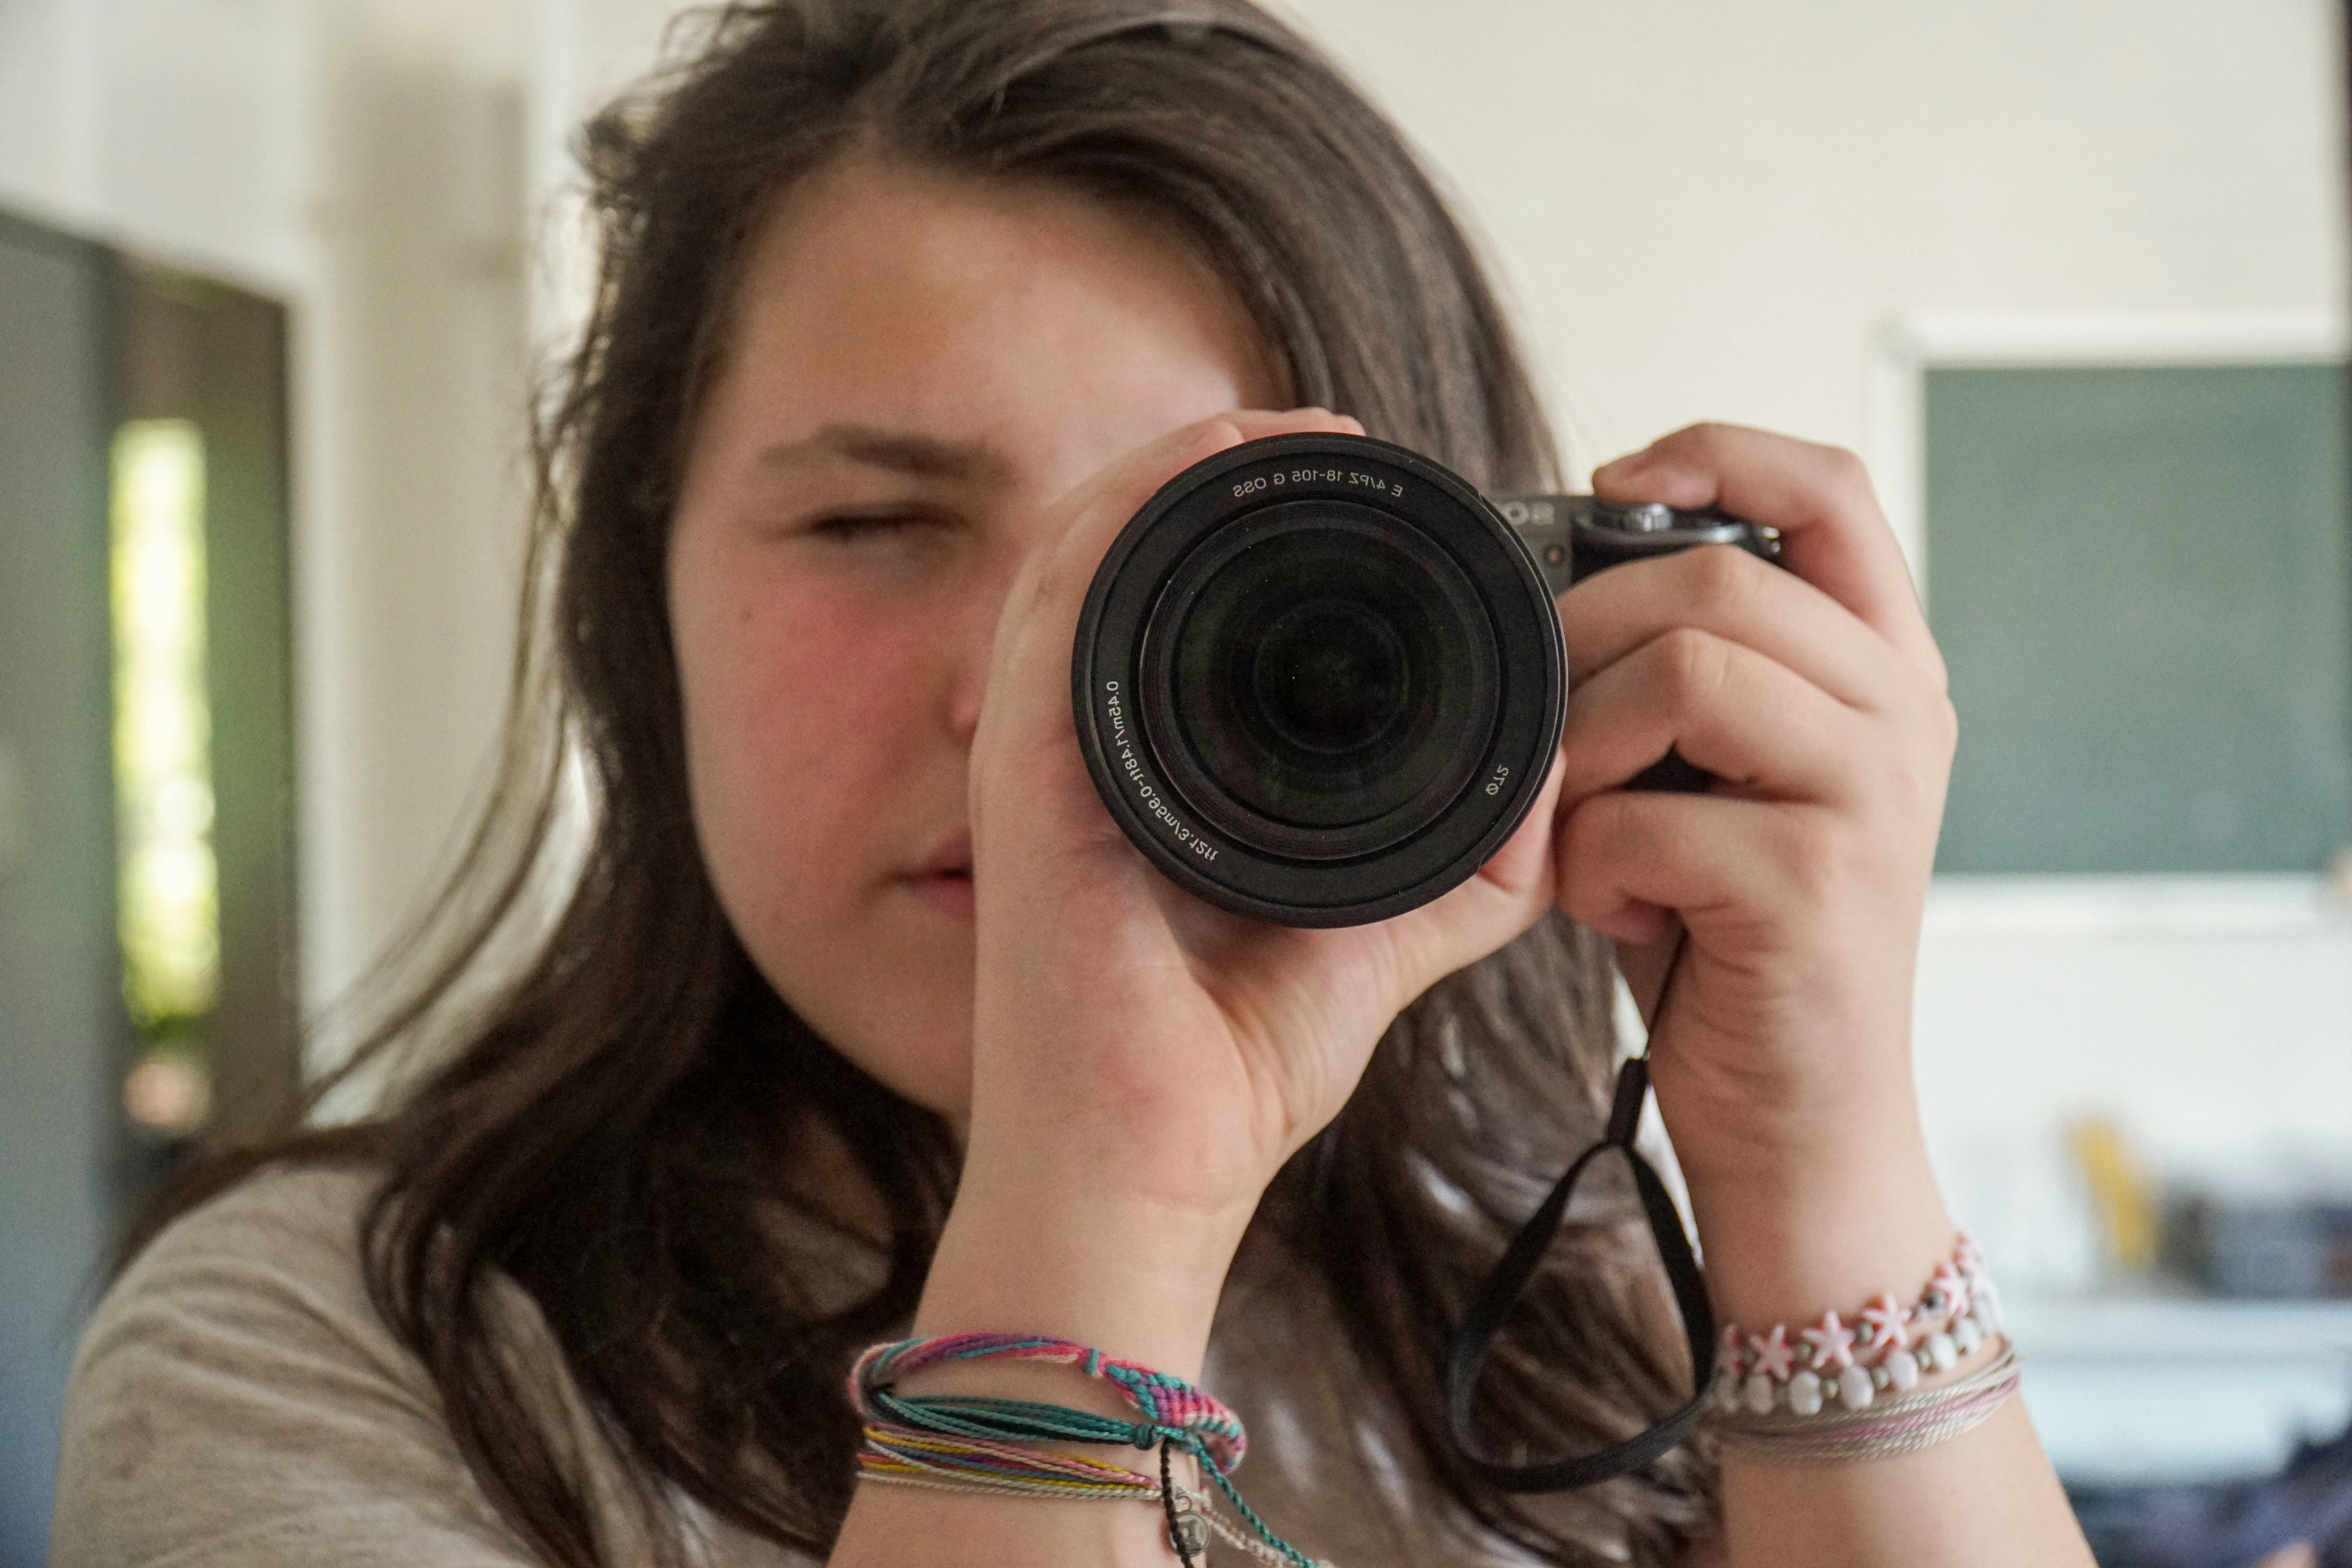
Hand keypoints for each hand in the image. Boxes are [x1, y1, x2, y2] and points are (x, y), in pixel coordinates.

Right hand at [937, 410, 1569, 1369]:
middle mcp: (1087, 739)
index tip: (1372, 490)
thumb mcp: (1380, 934)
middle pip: (1136, 547)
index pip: (1192, 602)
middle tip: (1338, 440)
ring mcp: (1043, 746)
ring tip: (1286, 435)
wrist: (1151, 1164)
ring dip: (1182, 472)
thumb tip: (1546, 775)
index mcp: (1153, 768)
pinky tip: (1204, 477)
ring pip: (1089, 545)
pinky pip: (1059, 603)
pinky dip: (1124, 520)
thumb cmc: (1232, 1063)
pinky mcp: (1025, 770)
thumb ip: (1459, 862)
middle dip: (1228, 472)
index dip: (1263, 522)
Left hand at [1555, 423, 1957, 1312]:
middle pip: (1716, 577)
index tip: (1609, 483)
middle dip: (1586, 633)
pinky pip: (1645, 816)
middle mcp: (1903, 715)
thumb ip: (1684, 676)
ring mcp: (1872, 798)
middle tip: (1543, 722)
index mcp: (1886, 670)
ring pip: (1685, 669)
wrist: (1796, 1122)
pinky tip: (1615, 911)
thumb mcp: (1717, 782)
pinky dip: (1591, 864)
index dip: (1715, 454)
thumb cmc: (1727, 940)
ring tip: (1579, 825)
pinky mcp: (1816, 887)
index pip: (1830, 488)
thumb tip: (1555, 575)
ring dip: (1583, 748)